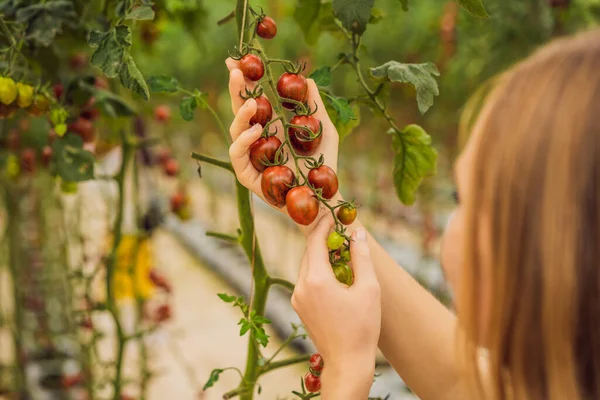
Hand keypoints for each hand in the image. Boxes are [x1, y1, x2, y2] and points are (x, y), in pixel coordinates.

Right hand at [225, 58, 339, 233]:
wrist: (324, 198)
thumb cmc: (324, 166)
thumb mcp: (324, 130)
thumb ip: (314, 106)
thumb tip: (307, 78)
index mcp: (273, 126)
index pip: (253, 99)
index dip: (244, 81)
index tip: (237, 60)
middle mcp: (258, 139)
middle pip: (239, 110)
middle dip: (235, 89)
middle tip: (235, 70)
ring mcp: (251, 157)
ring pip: (234, 131)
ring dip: (241, 114)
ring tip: (253, 104)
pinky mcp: (248, 176)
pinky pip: (237, 155)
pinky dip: (243, 141)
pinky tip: (256, 130)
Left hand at [292, 216, 380, 398]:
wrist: (347, 363)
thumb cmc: (362, 327)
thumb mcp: (368, 288)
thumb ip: (362, 257)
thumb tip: (358, 233)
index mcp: (316, 279)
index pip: (314, 242)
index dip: (323, 225)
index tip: (332, 215)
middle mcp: (301, 286)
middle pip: (309, 253)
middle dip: (322, 240)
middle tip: (339, 230)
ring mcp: (298, 298)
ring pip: (307, 267)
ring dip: (321, 256)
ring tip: (340, 251)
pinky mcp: (300, 307)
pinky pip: (307, 280)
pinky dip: (318, 271)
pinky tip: (335, 274)